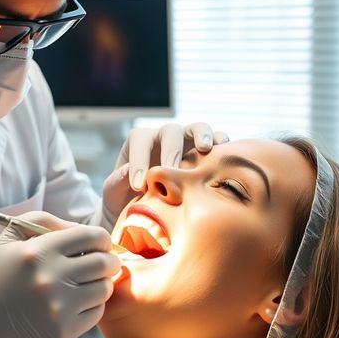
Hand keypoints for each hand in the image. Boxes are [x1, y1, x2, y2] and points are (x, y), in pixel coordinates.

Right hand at [0, 212, 119, 337]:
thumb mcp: (11, 237)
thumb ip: (45, 222)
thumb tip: (81, 228)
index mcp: (39, 251)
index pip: (92, 237)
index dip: (101, 239)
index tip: (98, 245)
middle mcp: (50, 278)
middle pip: (104, 263)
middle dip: (108, 260)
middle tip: (101, 264)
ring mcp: (58, 307)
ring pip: (104, 289)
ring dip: (100, 284)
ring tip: (85, 284)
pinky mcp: (63, 332)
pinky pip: (96, 313)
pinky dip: (92, 306)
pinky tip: (76, 303)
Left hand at [101, 123, 226, 227]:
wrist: (146, 210)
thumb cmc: (124, 198)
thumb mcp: (113, 192)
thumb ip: (116, 182)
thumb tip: (129, 173)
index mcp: (139, 141)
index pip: (140, 141)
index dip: (139, 161)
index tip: (139, 186)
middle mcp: (164, 137)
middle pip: (171, 132)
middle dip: (171, 152)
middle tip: (171, 172)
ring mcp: (187, 142)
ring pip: (198, 128)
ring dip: (203, 135)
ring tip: (205, 148)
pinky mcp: (206, 152)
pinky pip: (218, 141)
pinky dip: (222, 144)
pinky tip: (225, 156)